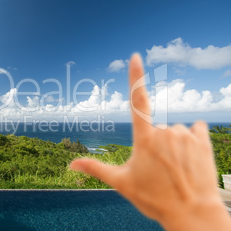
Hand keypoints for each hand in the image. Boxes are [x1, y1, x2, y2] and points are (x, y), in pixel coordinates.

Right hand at [70, 54, 230, 230]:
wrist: (192, 215)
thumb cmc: (154, 199)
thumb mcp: (121, 183)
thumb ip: (95, 168)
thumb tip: (70, 164)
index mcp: (144, 138)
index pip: (137, 100)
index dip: (135, 77)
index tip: (136, 56)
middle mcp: (165, 131)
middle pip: (155, 127)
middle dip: (154, 142)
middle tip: (157, 168)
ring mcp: (185, 135)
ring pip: (174, 130)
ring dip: (173, 143)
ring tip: (174, 167)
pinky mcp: (202, 140)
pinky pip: (195, 129)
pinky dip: (191, 139)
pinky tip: (190, 157)